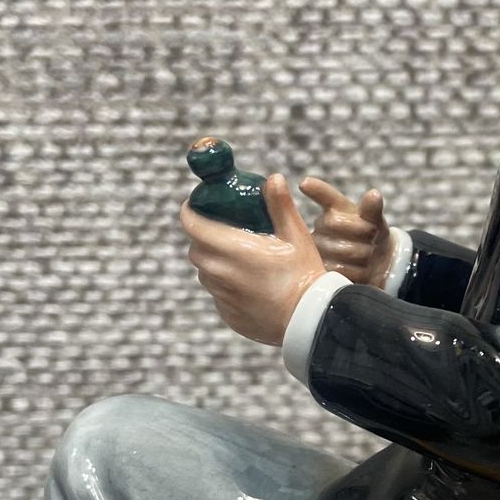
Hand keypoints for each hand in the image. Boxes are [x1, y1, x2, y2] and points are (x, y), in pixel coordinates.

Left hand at [180, 175, 324, 346]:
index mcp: (234, 250)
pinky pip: (217, 294)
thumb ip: (281, 206)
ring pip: (206, 273)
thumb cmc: (304, 275)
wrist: (310, 320)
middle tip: (221, 230)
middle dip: (203, 237)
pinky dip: (225, 285)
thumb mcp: (297, 236)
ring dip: (214, 262)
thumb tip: (274, 179)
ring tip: (238, 258)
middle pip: (195, 249)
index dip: (190, 212)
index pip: (193, 226)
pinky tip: (248, 284)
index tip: (195, 205)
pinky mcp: (228, 315)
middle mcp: (221, 274)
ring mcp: (223, 297)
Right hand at [300, 177, 393, 286]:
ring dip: (362, 255)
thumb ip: (372, 211)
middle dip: (363, 233)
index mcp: (335, 210)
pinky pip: (338, 269)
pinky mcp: (320, 271)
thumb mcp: (376, 223)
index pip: (326, 197)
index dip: (316, 190)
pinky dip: (356, 271)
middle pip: (335, 223)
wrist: (375, 267)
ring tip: (368, 257)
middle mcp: (321, 227)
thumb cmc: (373, 238)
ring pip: (339, 249)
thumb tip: (374, 194)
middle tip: (373, 242)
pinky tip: (361, 271)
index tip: (305, 184)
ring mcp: (317, 249)